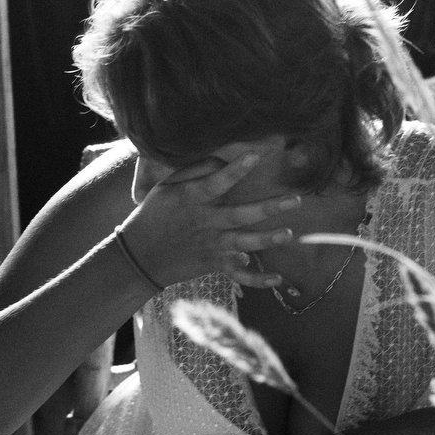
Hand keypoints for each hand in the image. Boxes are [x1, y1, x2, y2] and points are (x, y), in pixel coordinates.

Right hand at [119, 150, 301, 290]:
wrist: (139, 256)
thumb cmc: (154, 214)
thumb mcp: (167, 188)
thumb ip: (194, 172)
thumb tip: (222, 160)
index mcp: (192, 200)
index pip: (217, 181)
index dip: (237, 168)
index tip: (257, 154)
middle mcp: (204, 223)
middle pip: (239, 215)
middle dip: (268, 207)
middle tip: (295, 200)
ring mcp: (211, 246)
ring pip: (243, 243)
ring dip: (266, 240)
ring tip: (288, 234)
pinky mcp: (214, 264)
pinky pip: (238, 275)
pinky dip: (257, 280)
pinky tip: (277, 279)